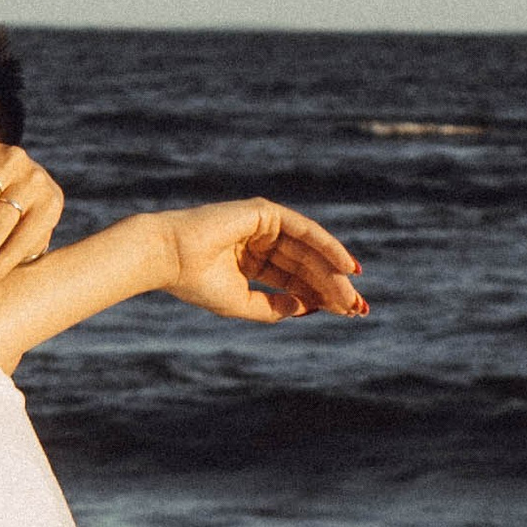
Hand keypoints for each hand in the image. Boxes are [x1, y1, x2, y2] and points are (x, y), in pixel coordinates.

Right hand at [161, 199, 368, 322]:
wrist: (168, 257)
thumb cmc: (196, 282)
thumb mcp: (241, 302)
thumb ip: (273, 307)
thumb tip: (306, 309)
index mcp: (251, 261)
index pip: (294, 279)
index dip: (320, 297)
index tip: (346, 314)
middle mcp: (260, 240)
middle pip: (306, 266)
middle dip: (333, 287)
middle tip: (358, 309)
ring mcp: (264, 224)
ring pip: (309, 252)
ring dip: (333, 274)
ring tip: (353, 296)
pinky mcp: (266, 212)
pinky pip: (306, 231)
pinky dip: (328, 247)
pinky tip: (347, 266)